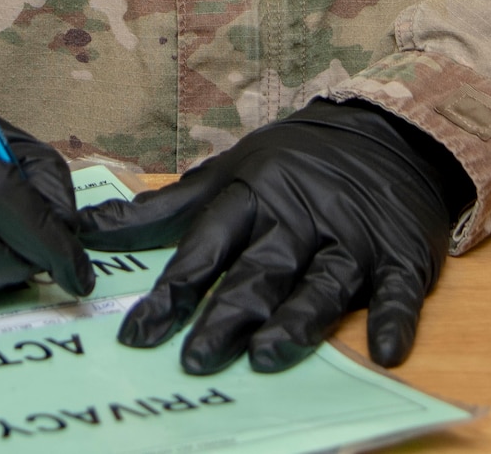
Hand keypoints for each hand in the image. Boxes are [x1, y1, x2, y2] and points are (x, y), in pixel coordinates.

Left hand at [77, 100, 471, 374]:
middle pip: (259, 271)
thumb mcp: (224, 174)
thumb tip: (90, 230)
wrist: (382, 133)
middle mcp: (299, 217)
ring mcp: (352, 237)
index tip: (139, 333)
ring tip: (265, 355)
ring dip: (295, 322)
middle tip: (196, 357)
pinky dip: (396, 319)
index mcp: (253, 195)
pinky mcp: (400, 256)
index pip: (205, 247)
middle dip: (226, 315)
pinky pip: (400, 292)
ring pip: (320, 284)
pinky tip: (386, 350)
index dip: (172, 291)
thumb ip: (162, 210)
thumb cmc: (289, 163)